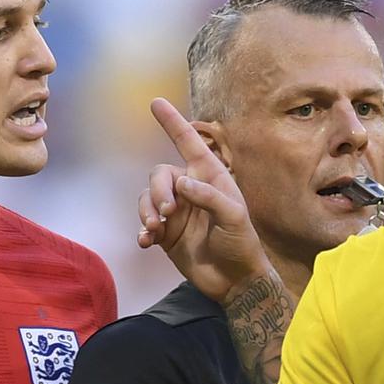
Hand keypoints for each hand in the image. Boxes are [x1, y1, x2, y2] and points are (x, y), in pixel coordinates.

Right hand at [138, 98, 272, 302]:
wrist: (234, 281)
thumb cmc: (241, 243)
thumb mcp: (234, 217)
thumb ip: (209, 197)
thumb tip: (180, 185)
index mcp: (210, 177)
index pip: (188, 143)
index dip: (172, 122)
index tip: (155, 102)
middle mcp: (190, 189)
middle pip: (159, 174)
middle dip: (158, 190)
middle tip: (168, 213)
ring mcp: (176, 211)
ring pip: (147, 197)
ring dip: (147, 211)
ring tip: (156, 230)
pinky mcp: (165, 233)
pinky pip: (144, 222)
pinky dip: (142, 230)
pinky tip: (147, 243)